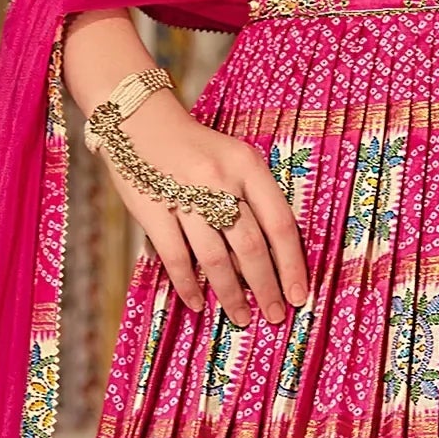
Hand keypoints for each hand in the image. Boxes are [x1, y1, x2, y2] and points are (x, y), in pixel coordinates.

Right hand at [98, 88, 310, 326]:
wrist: (138, 120)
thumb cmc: (197, 148)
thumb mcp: (235, 159)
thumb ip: (254, 198)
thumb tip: (271, 258)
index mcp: (248, 166)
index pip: (280, 223)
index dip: (292, 264)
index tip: (300, 295)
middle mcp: (220, 181)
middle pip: (251, 246)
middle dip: (266, 287)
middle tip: (275, 316)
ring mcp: (184, 196)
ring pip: (216, 258)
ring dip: (231, 294)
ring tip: (241, 316)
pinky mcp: (152, 210)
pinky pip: (177, 258)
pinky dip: (188, 285)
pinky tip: (197, 303)